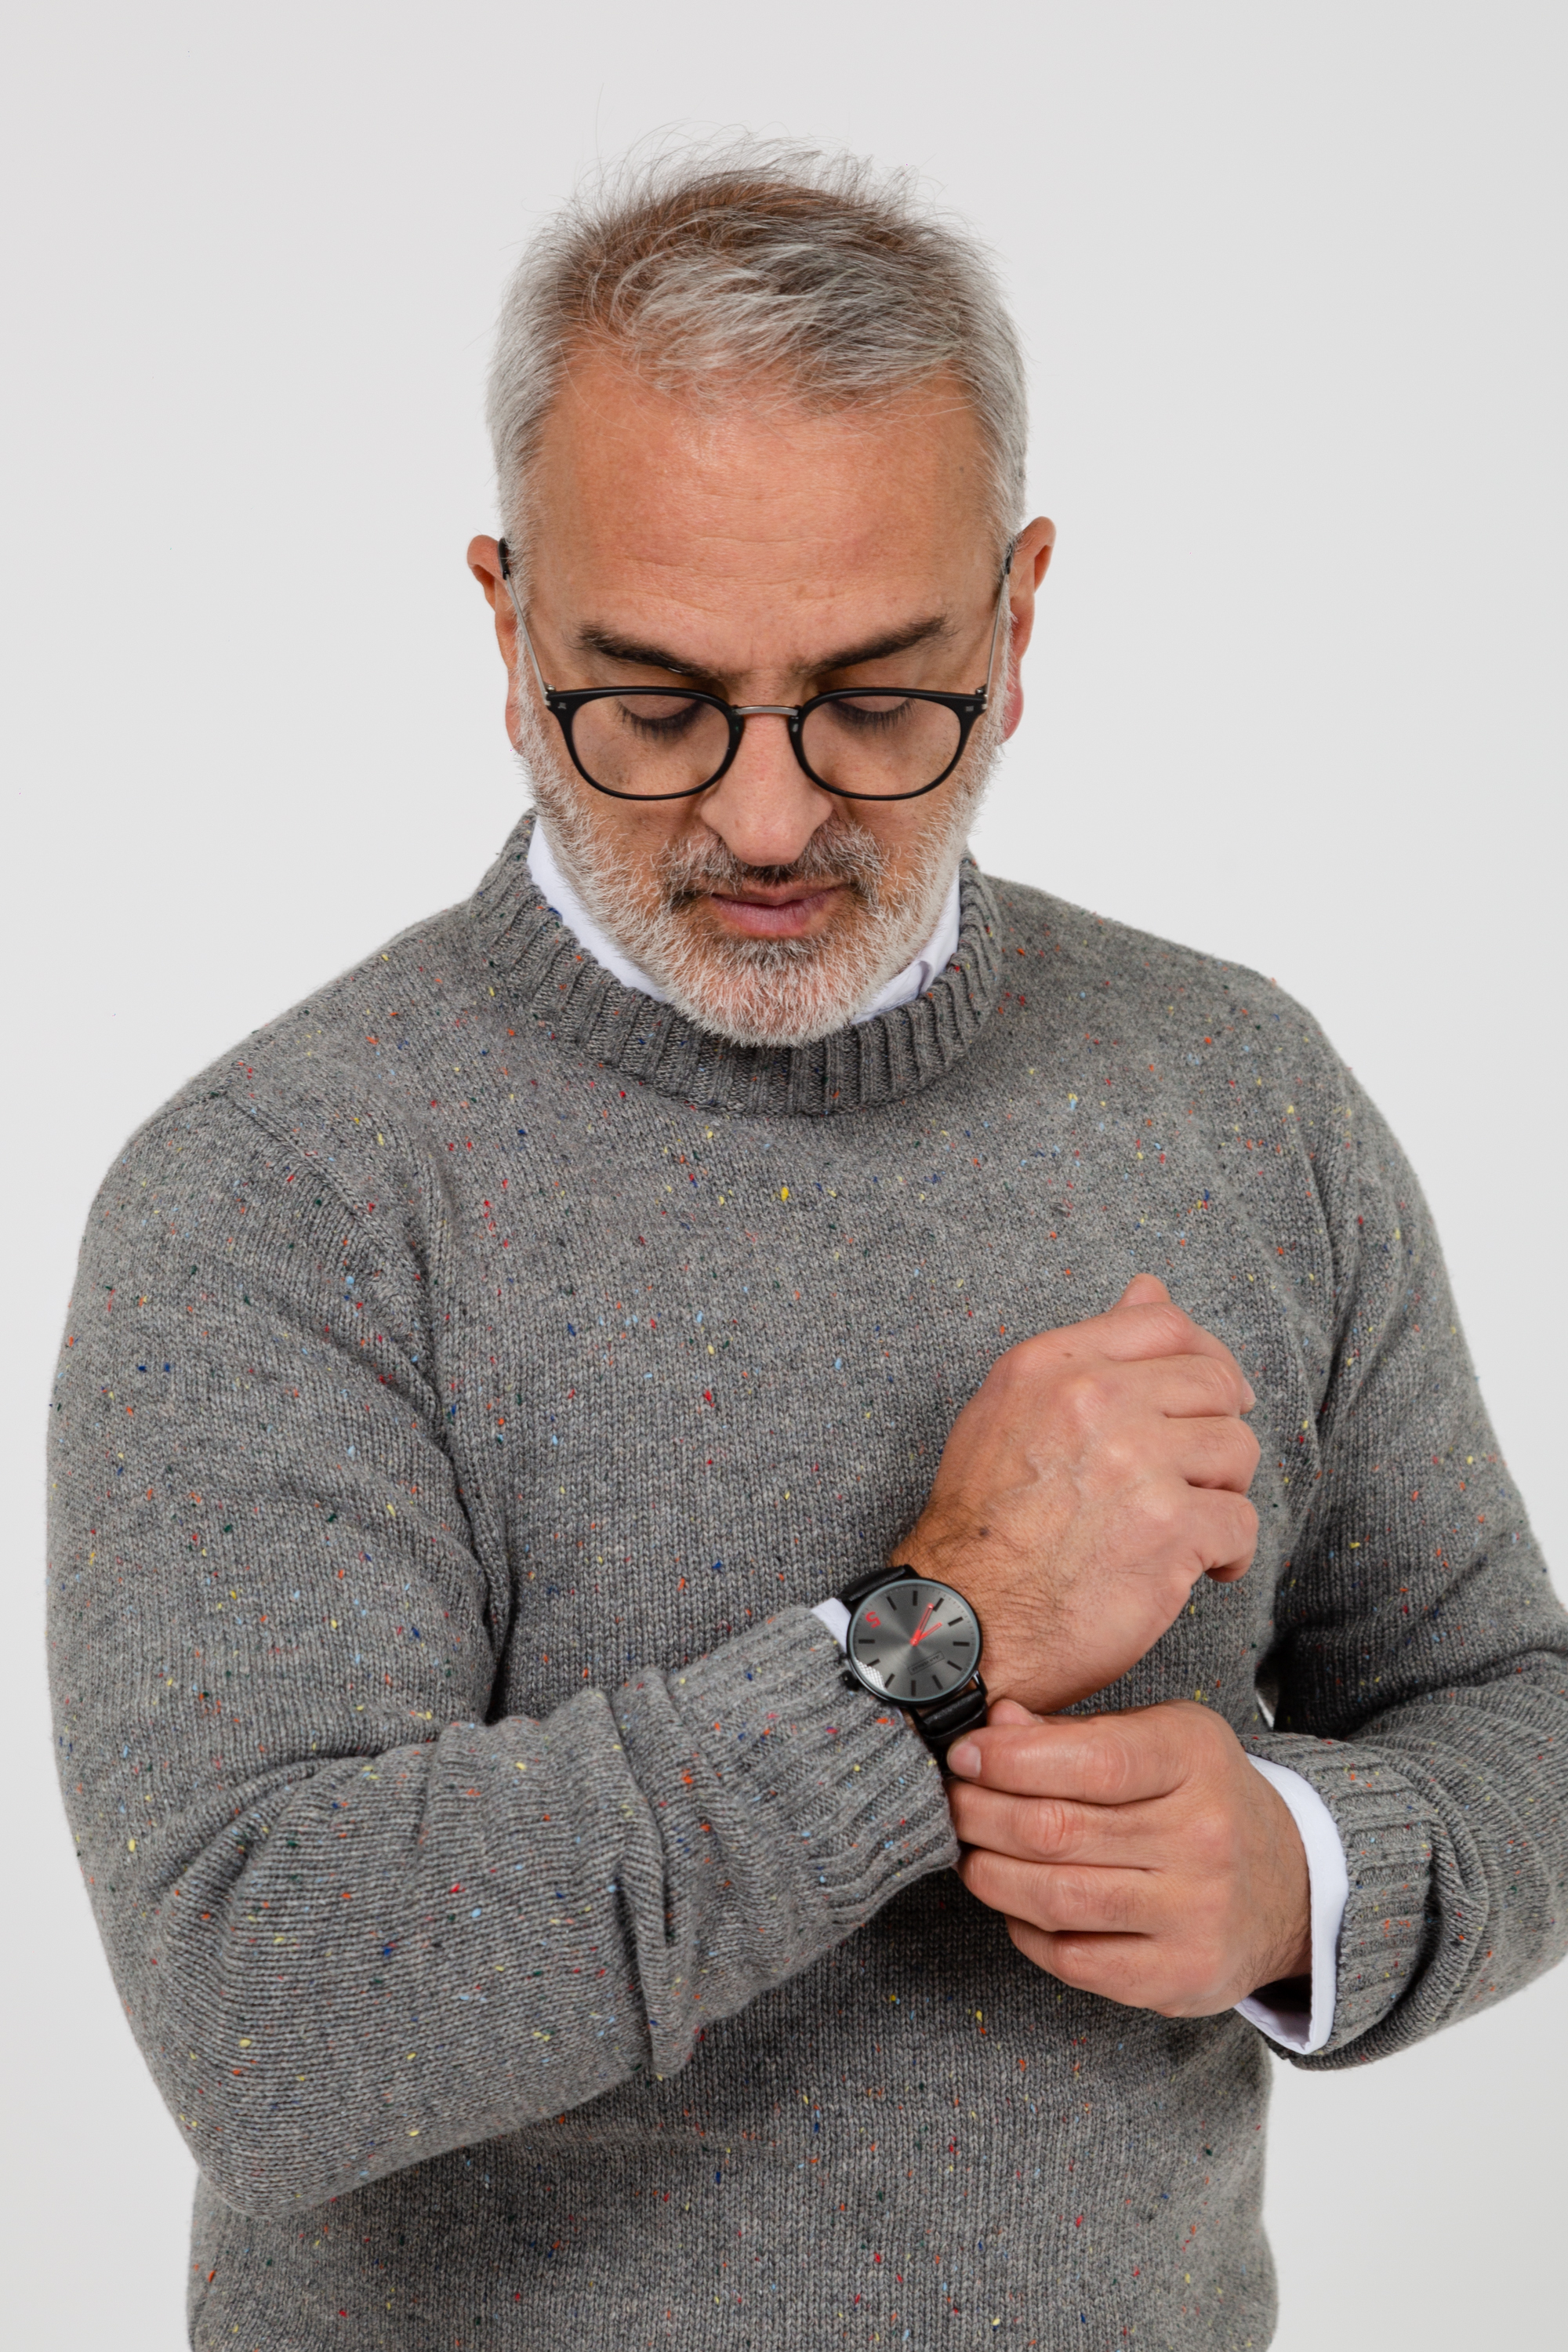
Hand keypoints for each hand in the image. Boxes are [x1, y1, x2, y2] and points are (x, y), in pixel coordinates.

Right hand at [899, 1275, 1260, 1712]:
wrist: (961, 1622)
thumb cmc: (983, 1527)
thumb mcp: (1011, 1411)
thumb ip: (1086, 1349)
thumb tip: (1150, 1286)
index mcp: (1052, 1364)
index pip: (1165, 1322)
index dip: (1203, 1357)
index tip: (1208, 1398)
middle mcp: (1094, 1399)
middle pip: (1216, 1383)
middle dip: (1217, 1431)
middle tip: (1194, 1476)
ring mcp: (1136, 1461)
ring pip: (1237, 1450)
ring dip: (1222, 1492)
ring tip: (1186, 1524)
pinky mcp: (1169, 1528)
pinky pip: (1241, 1523)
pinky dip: (1228, 1553)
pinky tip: (1197, 1569)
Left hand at [946, 1699, 1311, 2014]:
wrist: (1290, 1884)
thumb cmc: (1200, 1798)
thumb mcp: (1157, 1738)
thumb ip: (1073, 1734)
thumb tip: (994, 1723)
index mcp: (1194, 1759)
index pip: (1091, 1759)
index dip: (1009, 1759)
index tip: (963, 1755)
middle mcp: (1203, 1837)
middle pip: (1058, 1831)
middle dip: (981, 1815)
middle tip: (951, 1804)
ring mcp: (1196, 1914)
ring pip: (1057, 1899)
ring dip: (990, 1874)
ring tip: (969, 1852)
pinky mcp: (1181, 1976)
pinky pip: (1074, 1959)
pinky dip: (1025, 1930)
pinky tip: (1013, 1904)